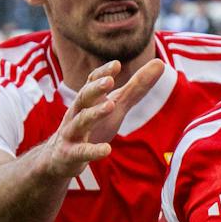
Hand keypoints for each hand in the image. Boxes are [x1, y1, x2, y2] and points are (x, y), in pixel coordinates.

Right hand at [39, 59, 165, 183]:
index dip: (103, 72)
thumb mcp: (115, 106)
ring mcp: (72, 133)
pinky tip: (106, 150)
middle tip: (109, 81)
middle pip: (84, 97)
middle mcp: (77, 113)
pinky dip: (93, 150)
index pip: (92, 81)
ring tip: (110, 106)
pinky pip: (82, 151)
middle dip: (95, 88)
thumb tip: (160, 63)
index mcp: (88, 100)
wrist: (60, 158)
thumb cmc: (92, 127)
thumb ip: (136, 88)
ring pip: (81, 121)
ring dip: (94, 113)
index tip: (116, 64)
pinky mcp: (70, 154)